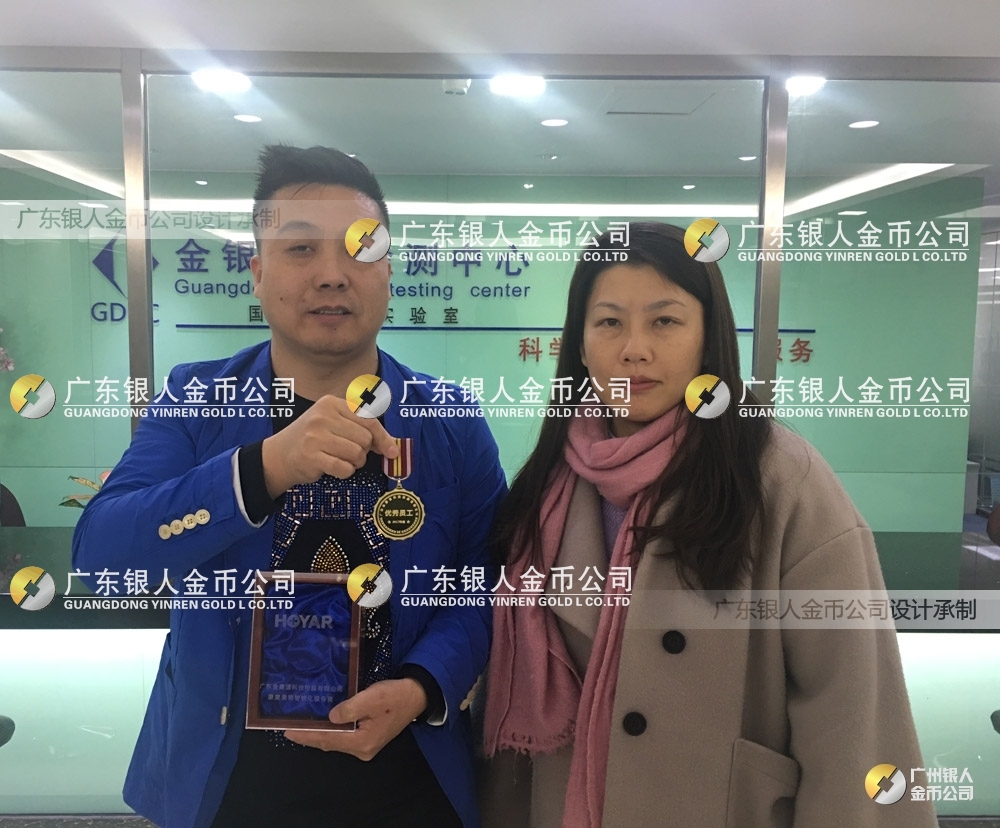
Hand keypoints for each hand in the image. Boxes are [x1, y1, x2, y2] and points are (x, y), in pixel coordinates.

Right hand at [261, 395, 398, 496]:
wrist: (280, 455)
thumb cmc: (314, 439)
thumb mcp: (335, 424)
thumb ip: (362, 430)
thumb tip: (392, 447)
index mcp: (332, 403)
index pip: (368, 419)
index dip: (382, 437)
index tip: (391, 450)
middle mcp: (323, 416)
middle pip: (364, 438)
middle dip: (363, 451)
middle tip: (349, 454)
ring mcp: (315, 436)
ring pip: (356, 454)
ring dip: (354, 463)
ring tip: (339, 459)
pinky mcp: (311, 456)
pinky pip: (344, 468)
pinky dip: (344, 472)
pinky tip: (332, 467)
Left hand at [283, 678, 427, 760]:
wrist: (417, 696)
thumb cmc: (395, 695)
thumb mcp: (373, 697)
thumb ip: (350, 708)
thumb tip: (330, 718)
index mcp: (362, 741)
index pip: (327, 739)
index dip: (306, 735)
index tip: (287, 732)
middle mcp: (362, 749)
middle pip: (329, 743)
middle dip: (309, 737)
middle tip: (288, 729)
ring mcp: (366, 746)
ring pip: (336, 741)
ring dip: (318, 735)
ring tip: (300, 727)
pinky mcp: (368, 739)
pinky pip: (343, 738)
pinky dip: (330, 732)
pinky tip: (321, 725)